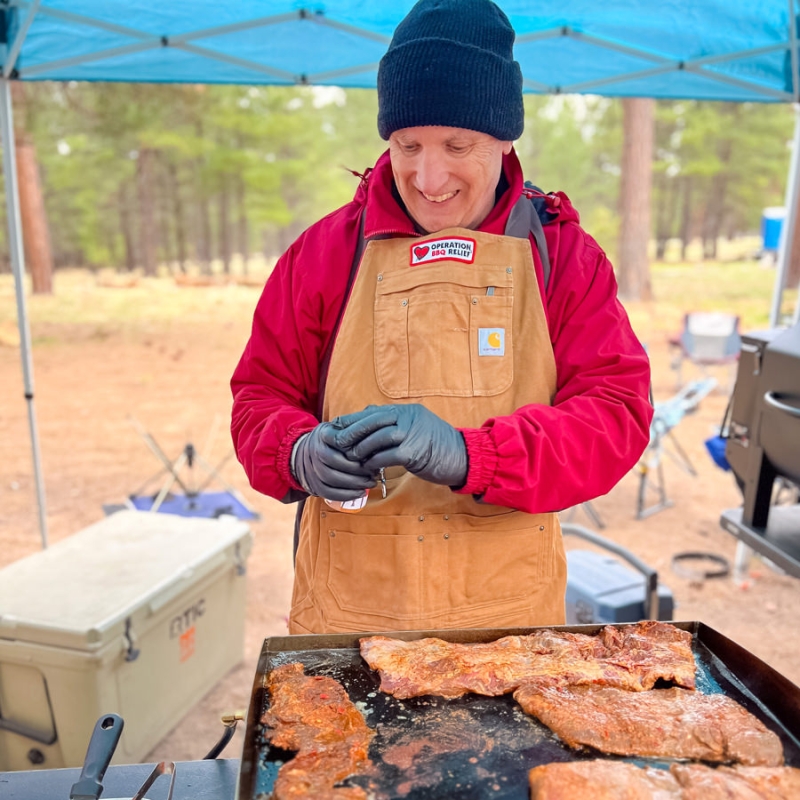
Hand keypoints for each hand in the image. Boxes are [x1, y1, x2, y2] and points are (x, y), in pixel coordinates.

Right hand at [291, 423, 376, 500]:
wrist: (306, 450)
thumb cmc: (332, 437)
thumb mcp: (341, 426)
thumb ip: (353, 431)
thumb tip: (375, 439)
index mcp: (323, 435)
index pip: (338, 444)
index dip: (355, 453)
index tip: (371, 457)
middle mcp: (314, 451)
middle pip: (334, 463)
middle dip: (357, 471)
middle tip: (373, 474)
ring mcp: (312, 469)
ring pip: (331, 479)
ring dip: (354, 484)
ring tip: (370, 483)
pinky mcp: (314, 485)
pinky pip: (328, 493)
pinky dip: (346, 495)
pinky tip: (361, 493)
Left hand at [332, 404, 467, 486]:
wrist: (463, 458)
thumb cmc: (436, 445)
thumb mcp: (415, 427)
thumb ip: (394, 422)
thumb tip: (367, 415)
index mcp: (408, 411)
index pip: (374, 411)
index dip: (354, 419)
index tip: (338, 427)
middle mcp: (409, 417)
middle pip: (373, 420)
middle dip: (353, 431)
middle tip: (338, 441)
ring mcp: (413, 433)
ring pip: (378, 437)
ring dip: (362, 448)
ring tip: (352, 456)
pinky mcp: (415, 452)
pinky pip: (387, 455)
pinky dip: (374, 461)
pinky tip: (368, 467)